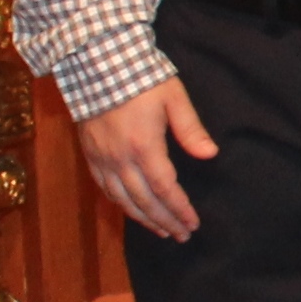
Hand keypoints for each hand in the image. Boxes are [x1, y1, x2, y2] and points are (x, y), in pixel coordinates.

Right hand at [74, 77, 217, 240]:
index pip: (166, 189)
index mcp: (144, 148)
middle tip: (182, 235)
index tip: (193, 224)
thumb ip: (191, 129)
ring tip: (161, 231)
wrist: (95, 66)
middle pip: (144, 201)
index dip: (180, 209)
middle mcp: (120, 160)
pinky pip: (104, 188)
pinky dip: (120, 204)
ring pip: (122, 199)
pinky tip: (131, 210)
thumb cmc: (142, 80)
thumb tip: (210, 154)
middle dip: (165, 221)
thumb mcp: (174, 99)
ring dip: (143, 219)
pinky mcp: (90, 155)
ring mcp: (102, 159)